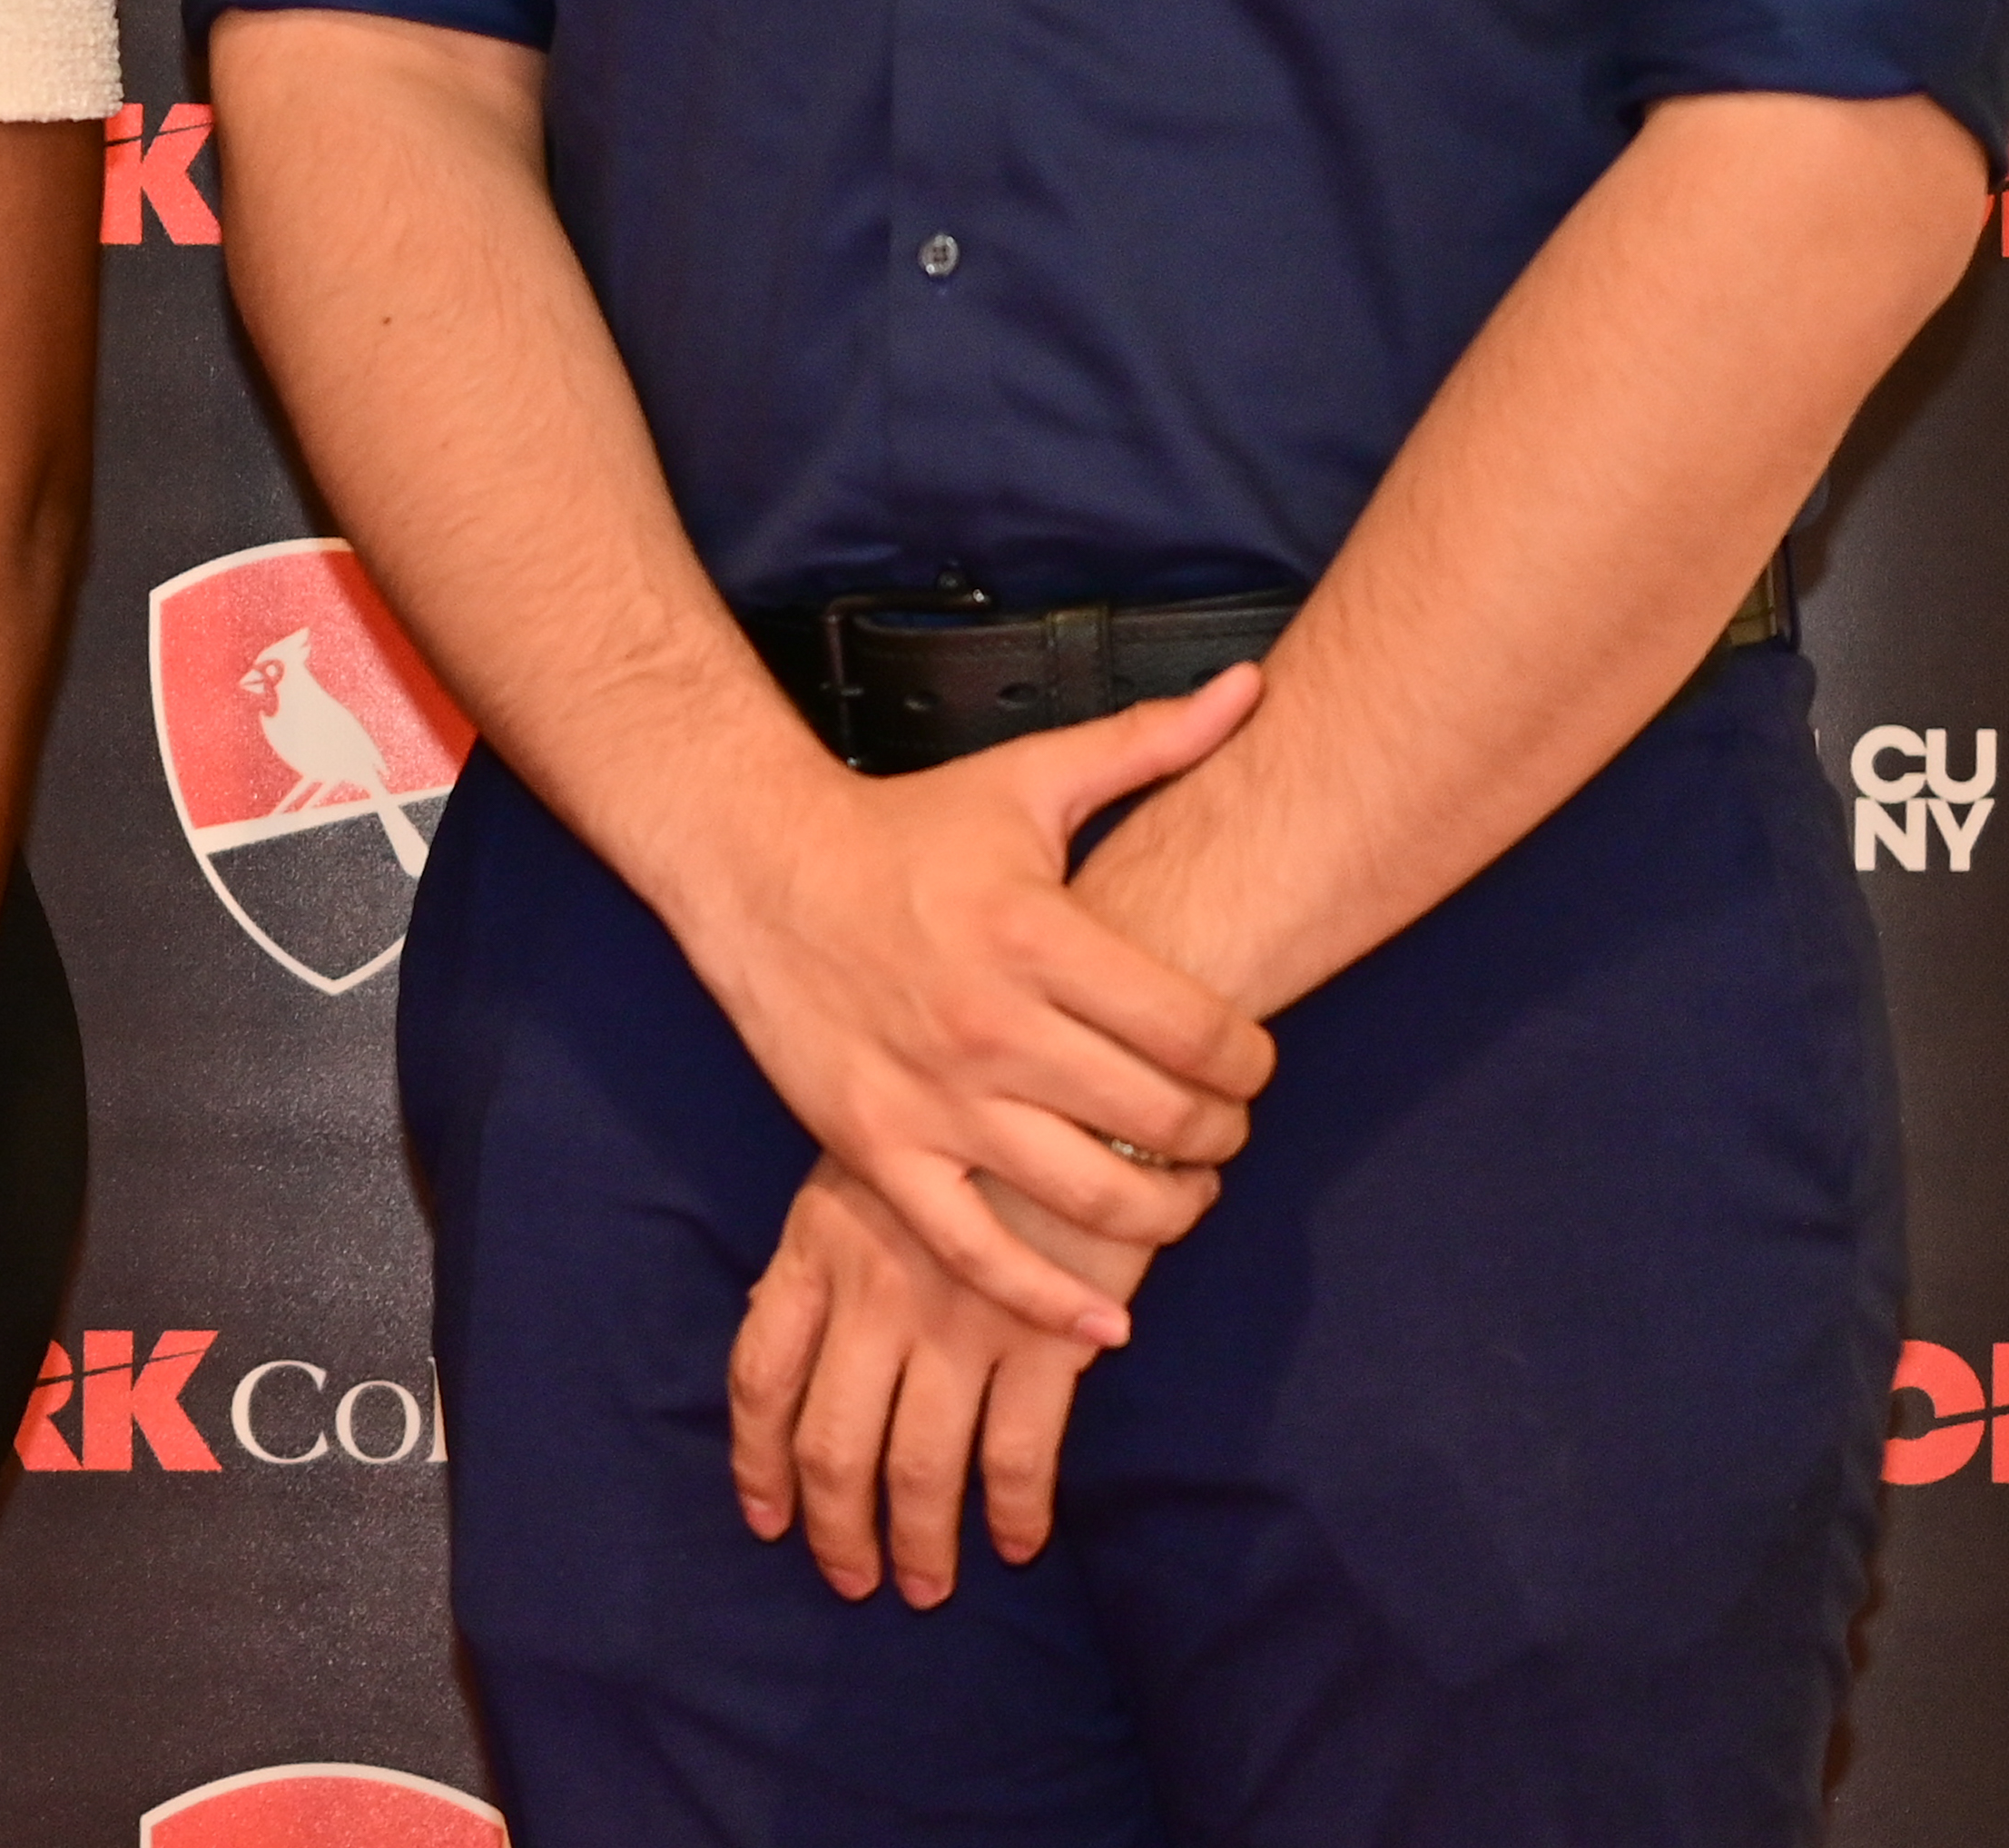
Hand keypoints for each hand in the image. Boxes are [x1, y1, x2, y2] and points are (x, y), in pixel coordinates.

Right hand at [658, 668, 1273, 1341]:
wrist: (754, 866)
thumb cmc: (905, 829)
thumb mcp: (1027, 780)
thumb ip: (1150, 742)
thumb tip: (1253, 689)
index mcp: (1038, 935)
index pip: (1202, 1033)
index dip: (1254, 1063)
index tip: (1251, 1065)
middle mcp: (991, 1025)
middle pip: (1163, 1123)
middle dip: (1221, 1137)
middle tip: (1219, 1129)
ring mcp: (931, 1098)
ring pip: (1092, 1199)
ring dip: (1165, 1213)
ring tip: (1178, 1194)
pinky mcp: (876, 1148)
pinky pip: (974, 1251)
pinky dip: (1049, 1301)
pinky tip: (1108, 1319)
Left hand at [728, 1155, 1164, 1602]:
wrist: (1065, 1074)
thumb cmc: (960, 1120)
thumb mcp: (860, 1170)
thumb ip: (824, 1254)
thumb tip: (785, 1336)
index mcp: (815, 1248)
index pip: (761, 1375)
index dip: (758, 1460)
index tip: (767, 1516)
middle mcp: (873, 1294)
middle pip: (832, 1443)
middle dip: (837, 1528)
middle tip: (852, 1580)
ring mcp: (956, 1319)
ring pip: (918, 1465)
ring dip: (922, 1541)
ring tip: (927, 1588)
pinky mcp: (1043, 1336)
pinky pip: (1018, 1452)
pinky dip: (1014, 1511)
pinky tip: (1018, 1544)